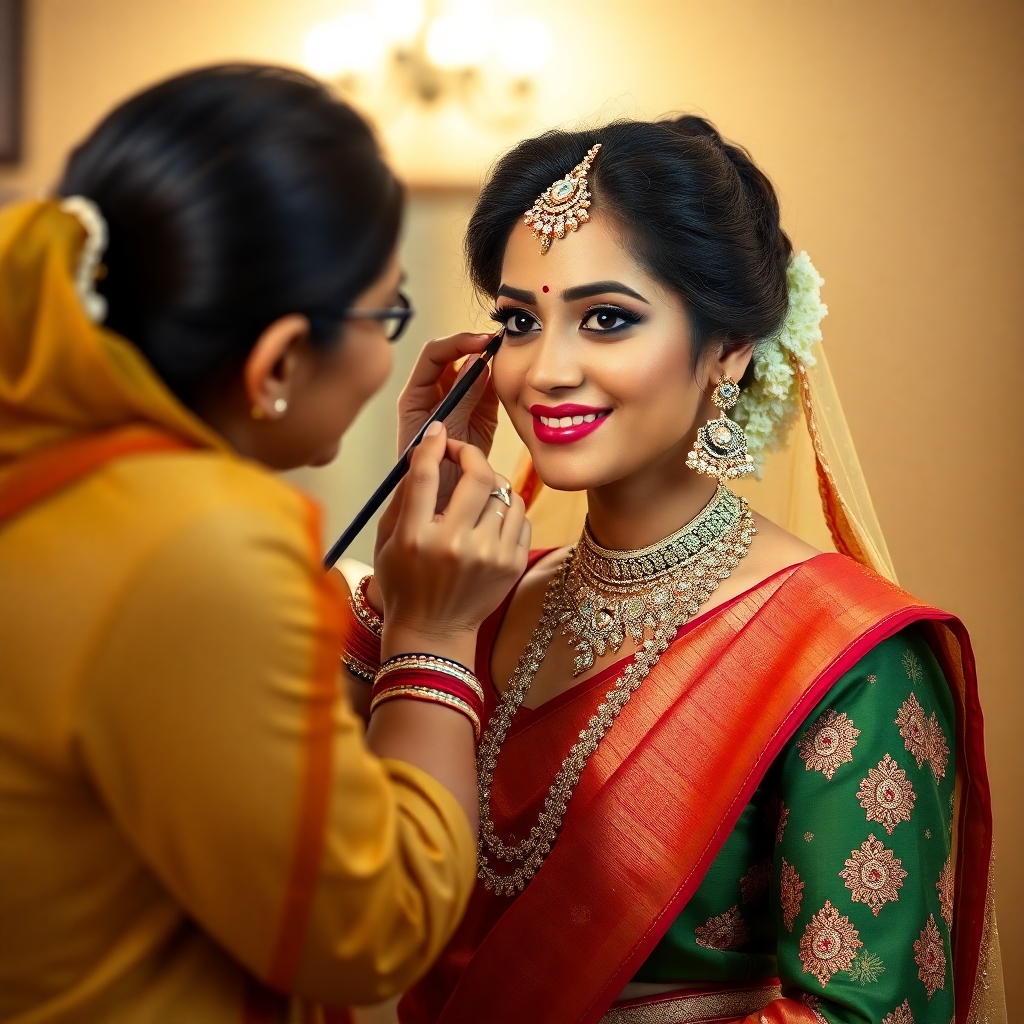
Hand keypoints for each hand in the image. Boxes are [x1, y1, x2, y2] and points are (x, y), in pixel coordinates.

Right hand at [374, 421, 529, 664]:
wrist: (433, 633)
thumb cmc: (404, 582)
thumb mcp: (389, 539)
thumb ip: (406, 496)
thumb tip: (427, 451)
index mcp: (417, 537)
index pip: (427, 475)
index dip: (434, 445)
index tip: (438, 433)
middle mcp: (455, 545)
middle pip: (479, 476)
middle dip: (470, 454)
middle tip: (461, 454)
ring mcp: (489, 556)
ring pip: (505, 493)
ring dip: (490, 484)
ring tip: (475, 494)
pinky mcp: (511, 565)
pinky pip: (520, 517)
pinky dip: (506, 511)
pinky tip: (489, 520)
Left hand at [397, 332, 499, 511]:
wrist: (438, 507)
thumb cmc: (429, 474)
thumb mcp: (447, 431)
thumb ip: (462, 397)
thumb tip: (478, 362)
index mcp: (416, 396)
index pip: (434, 355)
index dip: (458, 343)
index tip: (482, 342)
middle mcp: (434, 394)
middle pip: (455, 357)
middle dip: (476, 346)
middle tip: (499, 343)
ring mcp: (457, 403)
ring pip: (474, 371)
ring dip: (490, 362)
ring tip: (508, 359)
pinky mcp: (477, 413)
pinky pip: (488, 390)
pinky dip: (500, 383)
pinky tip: (511, 381)